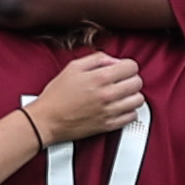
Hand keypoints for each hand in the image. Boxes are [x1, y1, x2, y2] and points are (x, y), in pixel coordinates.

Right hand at [28, 50, 146, 143]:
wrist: (47, 120)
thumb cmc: (57, 95)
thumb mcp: (73, 67)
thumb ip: (97, 59)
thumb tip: (113, 61)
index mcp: (99, 78)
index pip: (131, 67)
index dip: (127, 66)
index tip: (122, 69)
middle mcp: (107, 94)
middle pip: (137, 83)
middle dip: (130, 79)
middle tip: (121, 81)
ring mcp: (109, 111)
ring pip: (138, 100)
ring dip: (132, 95)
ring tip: (122, 95)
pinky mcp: (108, 125)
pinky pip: (131, 116)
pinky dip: (128, 111)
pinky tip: (119, 107)